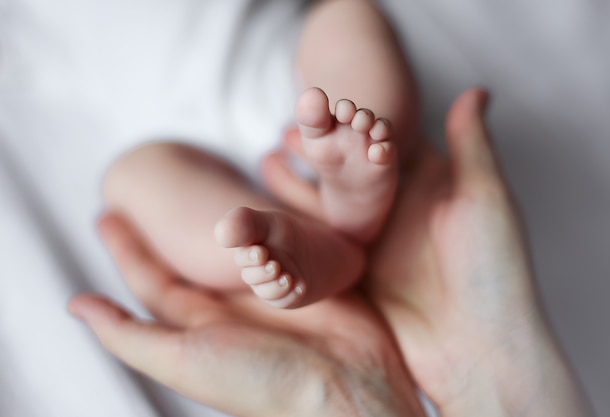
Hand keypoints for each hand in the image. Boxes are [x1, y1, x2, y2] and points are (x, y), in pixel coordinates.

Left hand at [69, 214, 424, 416]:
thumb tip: (74, 304)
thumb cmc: (262, 381)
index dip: (127, 248)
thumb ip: (129, 334)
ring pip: (232, 244)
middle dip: (166, 226)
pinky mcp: (304, 276)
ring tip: (197, 181)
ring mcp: (267, 289)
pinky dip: (265, 219)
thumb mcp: (184, 360)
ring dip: (215, 216)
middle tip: (148, 187)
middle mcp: (230, 307)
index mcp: (199, 327)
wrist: (346, 388)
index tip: (107, 213)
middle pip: (188, 256)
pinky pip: (278, 239)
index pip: (151, 279)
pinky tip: (254, 193)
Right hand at [264, 88, 593, 415]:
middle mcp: (398, 214)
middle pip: (351, 173)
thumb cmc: (493, 270)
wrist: (476, 348)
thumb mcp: (485, 199)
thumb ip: (471, 145)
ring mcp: (374, 246)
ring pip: (330, 206)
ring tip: (268, 159)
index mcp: (429, 191)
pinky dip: (298, 225)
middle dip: (322, 149)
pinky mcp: (356, 275)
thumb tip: (478, 87)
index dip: (358, 121)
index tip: (329, 99)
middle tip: (288, 127)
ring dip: (302, 185)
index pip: (385, 145)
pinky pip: (321, 245)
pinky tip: (270, 208)